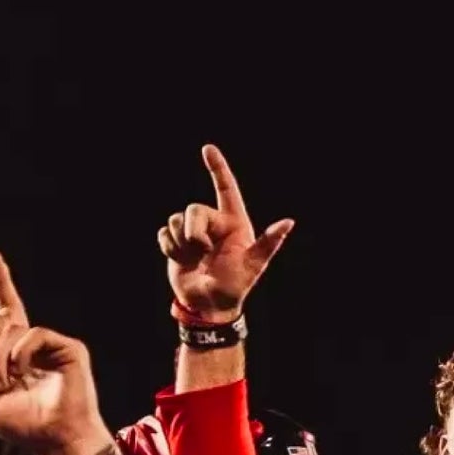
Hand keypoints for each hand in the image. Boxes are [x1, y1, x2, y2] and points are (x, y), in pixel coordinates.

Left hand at [0, 252, 112, 454]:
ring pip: (9, 329)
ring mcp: (53, 346)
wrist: (56, 442)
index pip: (6, 313)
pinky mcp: (70, 349)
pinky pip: (32, 335)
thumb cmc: (26, 429)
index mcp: (17, 356)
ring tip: (3, 385)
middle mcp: (35, 346)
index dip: (2, 283)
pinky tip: (21, 374)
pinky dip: (19, 354)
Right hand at [158, 144, 293, 322]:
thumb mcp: (254, 265)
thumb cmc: (236, 287)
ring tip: (194, 259)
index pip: (226, 189)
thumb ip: (269, 242)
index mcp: (233, 223)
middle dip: (193, 231)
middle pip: (193, 209)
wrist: (209, 306)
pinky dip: (169, 247)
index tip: (207, 148)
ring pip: (176, 220)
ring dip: (181, 243)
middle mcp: (213, 224)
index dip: (217, 168)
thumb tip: (289, 222)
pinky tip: (181, 260)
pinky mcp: (176, 243)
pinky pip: (164, 233)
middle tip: (202, 251)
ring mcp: (193, 233)